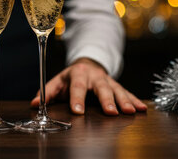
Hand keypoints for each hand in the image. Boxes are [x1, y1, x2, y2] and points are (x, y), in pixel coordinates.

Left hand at [30, 58, 146, 114]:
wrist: (87, 64)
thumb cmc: (70, 78)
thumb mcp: (57, 82)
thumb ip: (47, 92)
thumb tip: (35, 104)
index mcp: (78, 73)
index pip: (77, 86)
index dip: (77, 98)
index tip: (78, 110)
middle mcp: (94, 76)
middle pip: (101, 87)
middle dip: (106, 100)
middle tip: (110, 112)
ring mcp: (107, 80)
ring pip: (117, 90)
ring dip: (124, 101)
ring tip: (131, 112)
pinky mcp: (117, 85)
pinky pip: (127, 92)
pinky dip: (135, 100)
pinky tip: (142, 109)